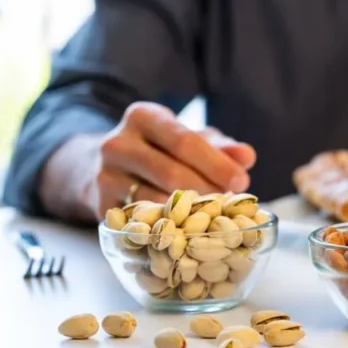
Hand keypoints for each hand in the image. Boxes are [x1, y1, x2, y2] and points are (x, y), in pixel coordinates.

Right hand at [91, 102, 255, 214]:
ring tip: (214, 218)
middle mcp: (118, 144)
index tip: (241, 181)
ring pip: (153, 201)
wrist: (103, 166)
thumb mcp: (190, 139)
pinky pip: (140, 222)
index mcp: (143, 117)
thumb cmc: (160, 150)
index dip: (216, 164)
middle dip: (206, 191)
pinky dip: (167, 228)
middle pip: (170, 173)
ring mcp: (105, 176)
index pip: (184, 141)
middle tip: (231, 205)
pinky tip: (187, 231)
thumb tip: (247, 157)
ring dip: (188, 214)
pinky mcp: (101, 206)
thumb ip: (221, 147)